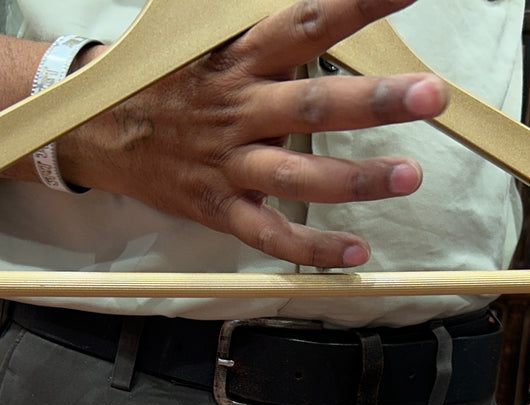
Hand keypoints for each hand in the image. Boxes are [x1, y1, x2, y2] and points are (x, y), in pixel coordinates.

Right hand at [58, 0, 448, 267]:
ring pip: (297, 174)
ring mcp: (228, 162)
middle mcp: (238, 108)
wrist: (97, 128)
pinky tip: (355, 254)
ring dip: (356, 177)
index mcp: (238, 57)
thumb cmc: (167, 78)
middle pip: (312, 103)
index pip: (303, 22)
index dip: (354, 6)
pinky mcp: (218, 206)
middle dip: (375, 100)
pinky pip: (268, 233)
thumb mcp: (204, 33)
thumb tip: (320, 4)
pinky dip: (310, 248)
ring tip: (410, 174)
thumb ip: (263, 22)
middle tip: (432, 94)